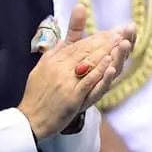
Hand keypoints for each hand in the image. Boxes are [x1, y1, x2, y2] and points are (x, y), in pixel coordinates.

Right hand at [18, 6, 134, 138]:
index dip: (95, 38)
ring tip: (120, 42)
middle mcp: (58, 68)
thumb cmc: (37, 95)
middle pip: (85, 51)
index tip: (110, 32)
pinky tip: (110, 62)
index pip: (77, 45)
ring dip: (106, 51)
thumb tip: (63, 40)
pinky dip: (99, 71)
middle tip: (120, 33)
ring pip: (89, 63)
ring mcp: (65, 82)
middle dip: (104, 41)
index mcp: (52, 60)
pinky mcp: (72, 97)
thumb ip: (54, 53)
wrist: (31, 119)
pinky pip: (88, 81)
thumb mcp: (41, 68)